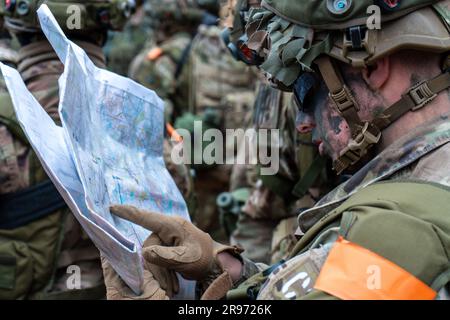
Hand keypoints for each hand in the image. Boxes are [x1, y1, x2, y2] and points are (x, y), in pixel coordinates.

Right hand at [109, 205, 243, 297]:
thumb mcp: (186, 258)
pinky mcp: (169, 246)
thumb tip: (145, 252)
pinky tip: (172, 283)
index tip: (112, 207)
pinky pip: (158, 258)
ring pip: (152, 255)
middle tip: (167, 288)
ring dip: (161, 273)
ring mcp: (168, 237)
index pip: (146, 217)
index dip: (128, 212)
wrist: (216, 264)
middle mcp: (168, 229)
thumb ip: (165, 255)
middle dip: (157, 268)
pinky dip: (164, 271)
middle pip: (149, 246)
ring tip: (172, 288)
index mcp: (172, 226)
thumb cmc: (203, 258)